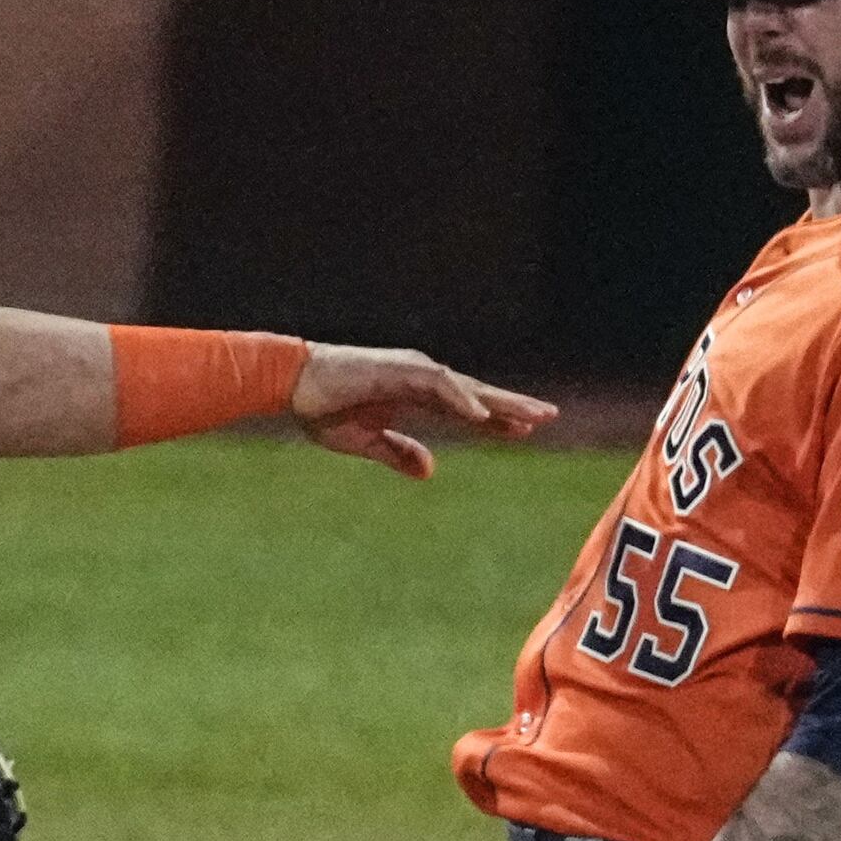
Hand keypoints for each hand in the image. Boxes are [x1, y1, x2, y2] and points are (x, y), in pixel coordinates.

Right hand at [289, 345, 556, 477]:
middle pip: (476, 394)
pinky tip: (484, 414)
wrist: (291, 384)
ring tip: (530, 418)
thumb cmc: (323, 408)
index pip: (464, 407)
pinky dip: (463, 399)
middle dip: (512, 406)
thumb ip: (398, 453)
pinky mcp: (398, 370)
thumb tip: (430, 470)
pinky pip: (438, 385)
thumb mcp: (365, 442)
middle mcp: (419, 378)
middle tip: (549, 417)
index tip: (524, 431)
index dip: (494, 420)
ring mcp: (411, 371)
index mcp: (413, 394)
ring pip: (466, 387)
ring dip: (498, 402)